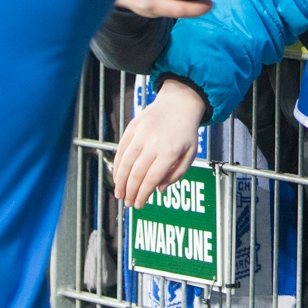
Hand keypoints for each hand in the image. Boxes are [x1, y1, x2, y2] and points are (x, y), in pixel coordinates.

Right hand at [113, 80, 206, 207]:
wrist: (179, 102)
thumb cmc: (186, 132)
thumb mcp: (190, 154)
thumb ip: (176, 174)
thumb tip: (159, 189)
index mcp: (170, 152)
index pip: (152, 179)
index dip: (143, 194)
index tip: (139, 205)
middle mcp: (154, 143)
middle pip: (137, 173)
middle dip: (131, 191)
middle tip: (128, 203)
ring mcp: (141, 134)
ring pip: (126, 162)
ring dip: (120, 181)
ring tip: (119, 194)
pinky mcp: (133, 127)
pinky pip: (121, 148)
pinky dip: (117, 164)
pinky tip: (117, 176)